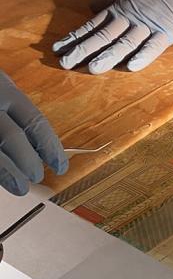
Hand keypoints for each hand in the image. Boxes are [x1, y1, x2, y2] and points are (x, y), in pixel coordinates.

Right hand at [0, 71, 67, 195]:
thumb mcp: (2, 90)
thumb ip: (16, 114)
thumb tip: (39, 148)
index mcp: (6, 92)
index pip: (35, 122)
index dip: (50, 147)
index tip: (61, 166)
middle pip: (12, 138)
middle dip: (28, 162)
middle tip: (37, 176)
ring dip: (8, 174)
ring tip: (21, 187)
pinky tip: (2, 180)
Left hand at [53, 0, 172, 74]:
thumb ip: (114, 0)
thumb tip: (91, 6)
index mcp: (123, 8)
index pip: (94, 25)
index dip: (76, 37)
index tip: (58, 48)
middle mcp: (132, 17)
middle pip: (104, 35)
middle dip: (84, 49)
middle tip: (65, 63)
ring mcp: (150, 24)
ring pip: (125, 42)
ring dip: (109, 55)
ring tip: (92, 68)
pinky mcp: (169, 31)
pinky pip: (154, 45)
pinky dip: (143, 55)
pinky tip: (132, 66)